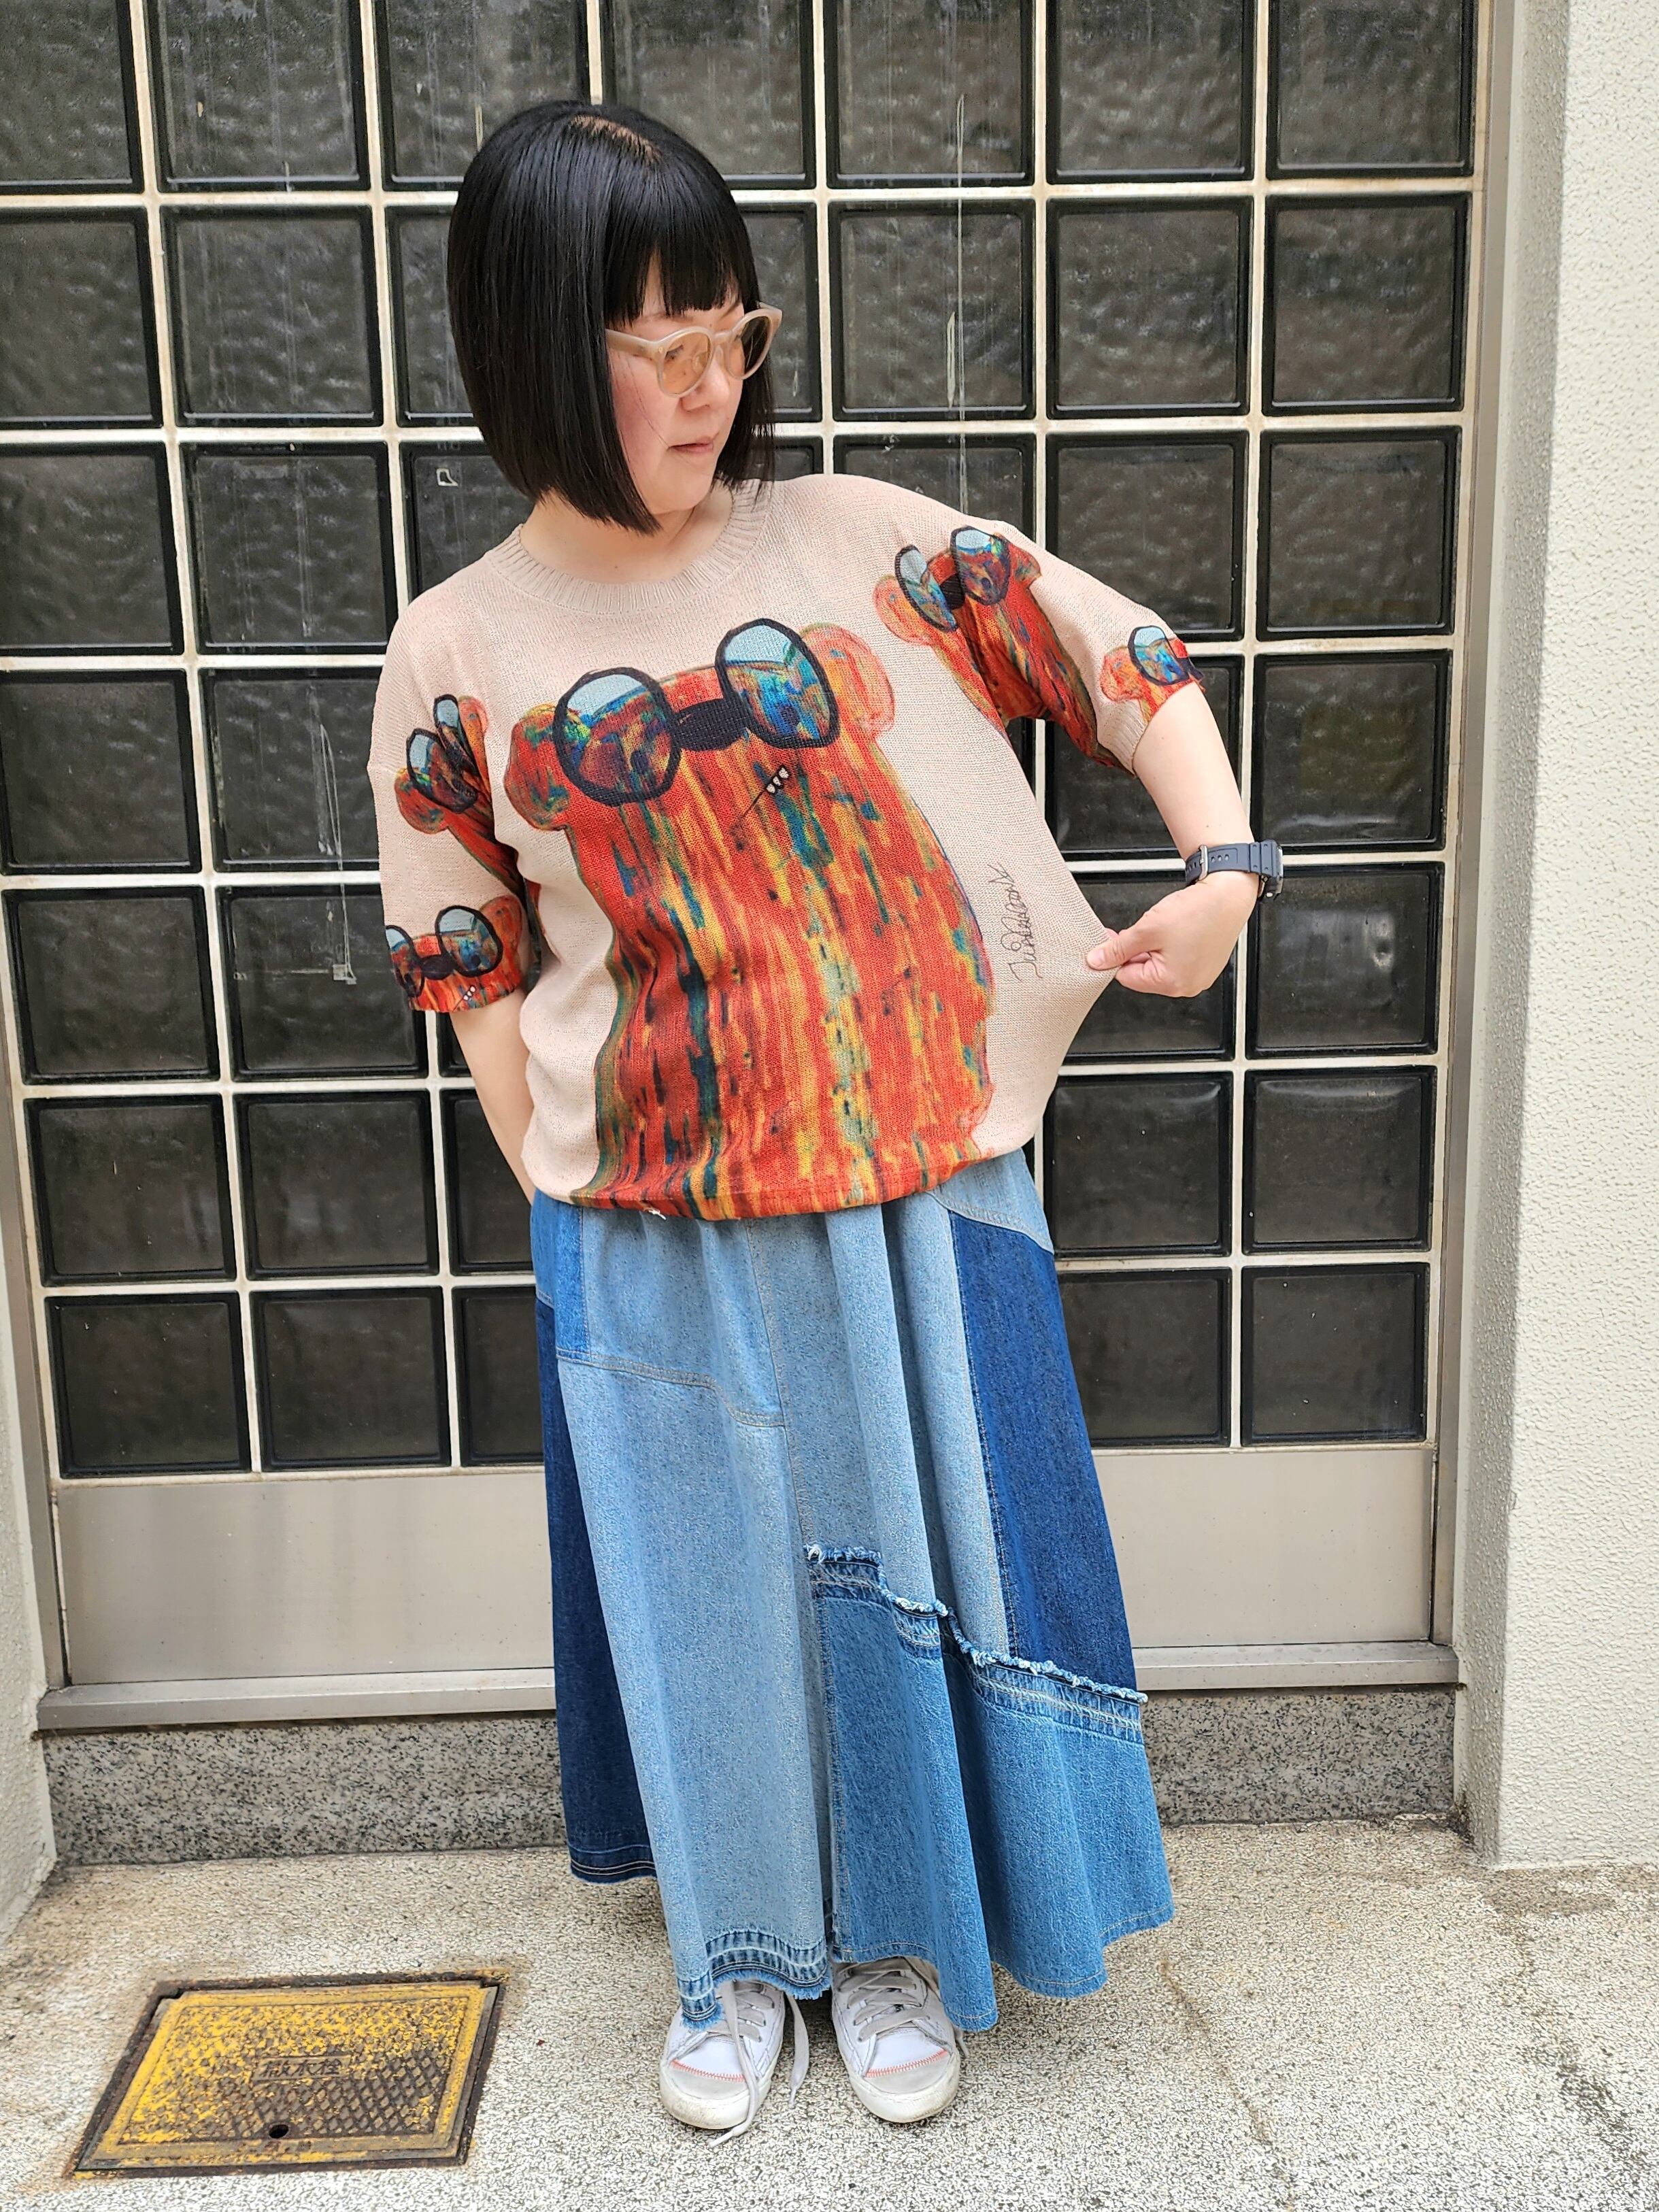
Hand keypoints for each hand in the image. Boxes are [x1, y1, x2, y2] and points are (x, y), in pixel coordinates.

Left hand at [1084, 871, 1257, 996]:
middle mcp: (1188, 985)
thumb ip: (1118, 949)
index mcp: (1172, 983)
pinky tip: (1176, 929)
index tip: (1111, 940)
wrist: (1229, 893)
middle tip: (1140, 928)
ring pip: (1160, 964)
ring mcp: (1199, 976)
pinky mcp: (1206, 964)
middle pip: (1144, 972)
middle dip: (1136, 950)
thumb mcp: (1147, 930)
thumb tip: (1097, 961)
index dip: (1116, 956)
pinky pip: (1177, 959)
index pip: (1127, 977)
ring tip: (1163, 925)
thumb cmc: (1198, 911)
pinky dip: (1170, 945)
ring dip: (1153, 946)